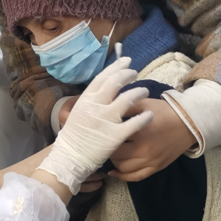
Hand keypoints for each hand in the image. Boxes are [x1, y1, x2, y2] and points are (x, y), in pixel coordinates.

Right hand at [37, 57, 153, 194]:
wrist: (70, 158)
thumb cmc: (74, 137)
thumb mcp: (77, 113)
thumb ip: (89, 102)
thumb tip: (101, 91)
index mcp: (85, 100)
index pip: (102, 78)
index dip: (115, 68)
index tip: (125, 61)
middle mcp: (96, 106)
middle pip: (116, 83)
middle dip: (127, 75)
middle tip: (135, 73)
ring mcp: (106, 120)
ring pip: (127, 99)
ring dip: (138, 91)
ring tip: (145, 90)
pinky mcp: (116, 135)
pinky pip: (135, 123)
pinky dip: (144, 117)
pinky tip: (150, 114)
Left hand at [109, 98, 196, 181]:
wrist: (189, 123)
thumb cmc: (164, 112)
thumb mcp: (143, 104)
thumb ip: (124, 107)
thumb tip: (106, 111)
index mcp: (140, 132)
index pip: (113, 139)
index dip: (104, 137)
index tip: (100, 134)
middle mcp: (145, 150)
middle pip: (116, 156)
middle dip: (108, 150)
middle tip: (106, 144)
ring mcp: (151, 161)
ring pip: (124, 169)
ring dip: (115, 163)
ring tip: (112, 154)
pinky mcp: (156, 167)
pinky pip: (136, 177)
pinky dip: (123, 176)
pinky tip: (114, 172)